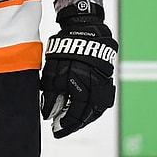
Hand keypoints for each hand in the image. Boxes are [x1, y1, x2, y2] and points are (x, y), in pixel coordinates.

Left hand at [40, 22, 116, 137]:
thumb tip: (49, 114)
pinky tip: (85, 111)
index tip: (55, 130)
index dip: (65, 124)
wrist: (84, 27)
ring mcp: (104, 82)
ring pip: (97, 109)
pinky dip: (94, 109)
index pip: (75, 113)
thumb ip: (51, 94)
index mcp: (81, 83)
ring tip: (73, 122)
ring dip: (85, 118)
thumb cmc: (66, 46)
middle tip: (62, 128)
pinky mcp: (107, 78)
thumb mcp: (53, 69)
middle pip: (88, 114)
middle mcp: (95, 85)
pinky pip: (103, 100)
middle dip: (74, 124)